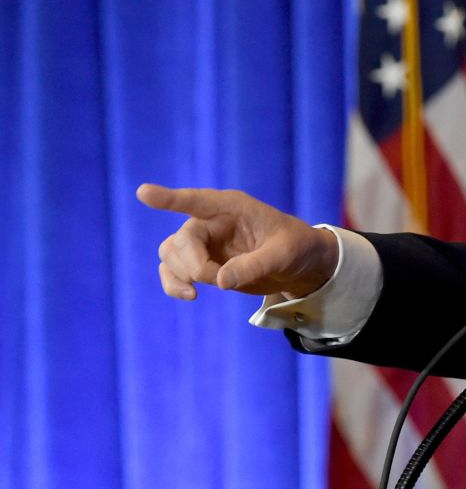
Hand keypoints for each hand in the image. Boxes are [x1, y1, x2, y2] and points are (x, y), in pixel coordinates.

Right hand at [137, 184, 338, 300]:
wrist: (299, 263)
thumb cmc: (295, 248)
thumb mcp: (284, 255)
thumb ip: (254, 265)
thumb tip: (220, 282)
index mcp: (232, 207)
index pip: (196, 201)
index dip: (170, 199)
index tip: (143, 193)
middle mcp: (211, 221)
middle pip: (181, 241)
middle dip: (193, 265)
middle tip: (215, 281)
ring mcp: (203, 242)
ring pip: (170, 255)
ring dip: (179, 276)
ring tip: (199, 292)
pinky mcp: (201, 262)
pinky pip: (172, 271)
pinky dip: (173, 284)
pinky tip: (189, 296)